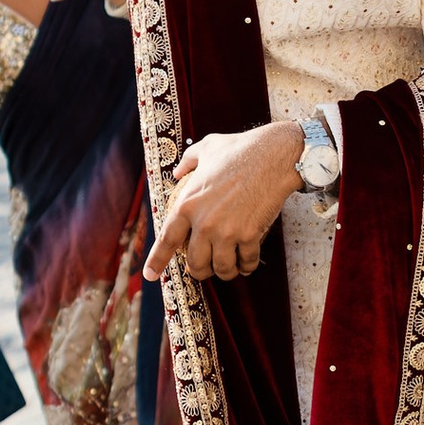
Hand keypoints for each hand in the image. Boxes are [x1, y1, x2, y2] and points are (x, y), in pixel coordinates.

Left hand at [144, 122, 305, 282]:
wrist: (274, 155)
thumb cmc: (239, 149)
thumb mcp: (206, 148)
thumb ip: (188, 162)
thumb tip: (179, 172)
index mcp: (187, 204)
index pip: (166, 240)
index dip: (157, 261)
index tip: (150, 275)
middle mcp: (204, 223)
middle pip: (195, 263)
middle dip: (200, 271)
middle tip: (206, 268)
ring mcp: (227, 231)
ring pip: (222, 269)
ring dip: (226, 272)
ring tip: (230, 267)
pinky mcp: (250, 235)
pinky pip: (246, 263)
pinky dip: (247, 266)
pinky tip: (247, 263)